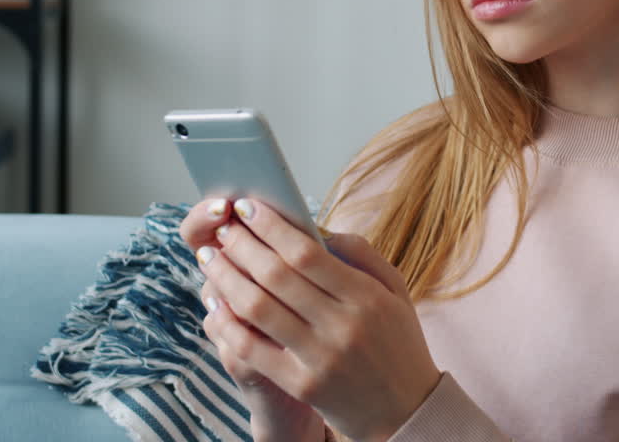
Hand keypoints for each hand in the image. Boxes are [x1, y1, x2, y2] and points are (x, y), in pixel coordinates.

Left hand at [193, 196, 441, 441]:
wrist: (406, 410)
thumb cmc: (397, 342)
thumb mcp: (395, 291)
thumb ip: (362, 254)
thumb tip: (316, 228)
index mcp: (366, 296)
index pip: (306, 253)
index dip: (270, 227)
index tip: (248, 207)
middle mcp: (343, 325)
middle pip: (276, 275)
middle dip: (241, 245)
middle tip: (223, 228)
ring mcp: (320, 358)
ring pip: (257, 308)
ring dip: (226, 278)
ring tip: (212, 259)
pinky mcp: (301, 386)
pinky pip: (251, 349)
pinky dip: (228, 323)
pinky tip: (215, 304)